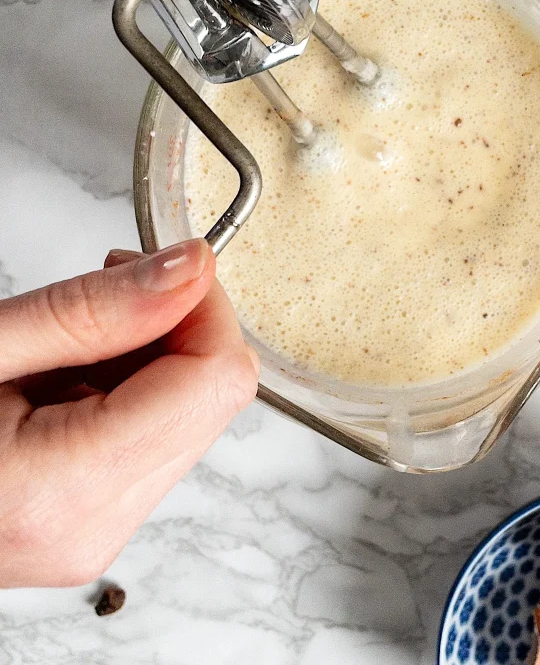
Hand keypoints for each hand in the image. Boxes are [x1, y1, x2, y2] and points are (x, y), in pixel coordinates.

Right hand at [0, 241, 258, 587]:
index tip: (168, 265)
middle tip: (105, 292)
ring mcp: (96, 534)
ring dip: (149, 357)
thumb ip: (93, 309)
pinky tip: (68, 376)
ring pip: (191, 415)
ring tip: (66, 344)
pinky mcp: (93, 522)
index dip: (204, 306)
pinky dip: (129, 388)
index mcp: (65, 488)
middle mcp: (93, 528)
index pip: (215, 381)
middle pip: (211, 399)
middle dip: (175, 327)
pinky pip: (156, 437)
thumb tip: (190, 268)